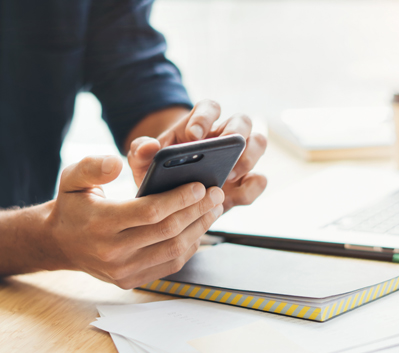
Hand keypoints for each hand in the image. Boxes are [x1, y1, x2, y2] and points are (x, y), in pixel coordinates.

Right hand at [45, 155, 224, 288]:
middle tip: (216, 194)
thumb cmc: (72, 205)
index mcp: (100, 224)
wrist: (59, 243)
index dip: (180, 198)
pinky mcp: (131, 281)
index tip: (200, 186)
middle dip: (197, 211)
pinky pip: (170, 265)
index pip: (150, 211)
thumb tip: (117, 163)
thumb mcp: (72, 178)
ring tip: (213, 209)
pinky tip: (198, 228)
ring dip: (199, 229)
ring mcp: (123, 271)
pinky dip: (189, 247)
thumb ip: (93, 166)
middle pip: (168, 231)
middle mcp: (112, 252)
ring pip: (173, 250)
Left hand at [127, 100, 267, 210]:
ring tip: (230, 175)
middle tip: (221, 154)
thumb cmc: (158, 172)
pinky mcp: (245, 182)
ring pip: (258, 144)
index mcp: (199, 124)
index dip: (204, 117)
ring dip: (249, 157)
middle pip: (242, 121)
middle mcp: (224, 136)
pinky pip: (259, 180)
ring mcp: (239, 158)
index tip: (193, 136)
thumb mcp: (142, 162)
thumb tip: (149, 146)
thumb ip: (140, 151)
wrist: (168, 196)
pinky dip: (252, 187)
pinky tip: (233, 197)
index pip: (209, 108)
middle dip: (235, 134)